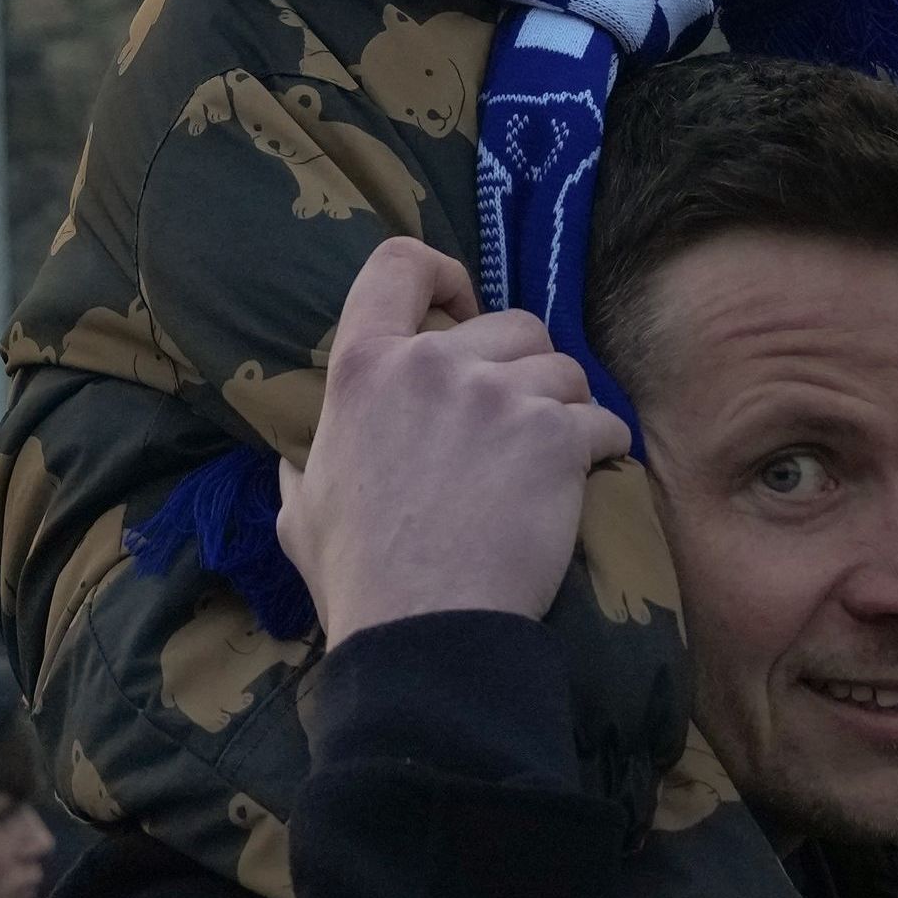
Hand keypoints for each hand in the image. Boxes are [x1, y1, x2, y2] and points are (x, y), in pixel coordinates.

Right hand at [274, 238, 635, 634]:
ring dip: (565, 409)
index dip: (441, 273)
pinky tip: (586, 480)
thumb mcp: (300, 512)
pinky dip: (603, 448)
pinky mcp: (556, 437)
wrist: (425, 632)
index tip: (459, 307)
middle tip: (514, 422)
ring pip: (564, 369)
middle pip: (510, 323)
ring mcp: (498, 396)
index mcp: (363, 368)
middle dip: (523, 366)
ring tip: (550, 461)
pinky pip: (603, 421)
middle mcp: (431, 365)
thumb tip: (294, 461)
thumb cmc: (358, 577)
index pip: (398, 264)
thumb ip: (303, 469)